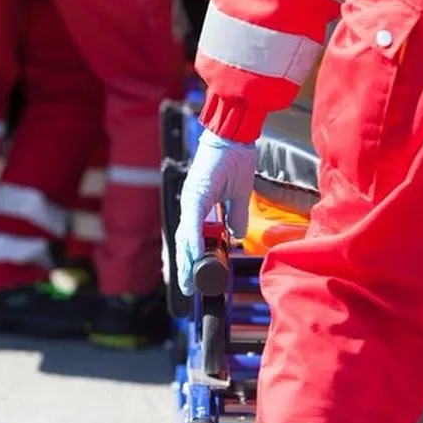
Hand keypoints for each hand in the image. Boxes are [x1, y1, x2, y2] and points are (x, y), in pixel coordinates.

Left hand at [175, 130, 257, 295]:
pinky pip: (193, 221)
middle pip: (183, 240)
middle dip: (184, 266)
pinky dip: (192, 238)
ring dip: (186, 258)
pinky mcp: (196, 192)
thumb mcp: (238, 195)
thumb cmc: (236, 158)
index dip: (190, 257)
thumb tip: (236, 235)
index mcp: (200, 204)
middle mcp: (192, 203)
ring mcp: (192, 198)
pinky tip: (193, 254)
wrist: (235, 135)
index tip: (191, 277)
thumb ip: (235, 216)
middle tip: (185, 288)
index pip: (191, 236)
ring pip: (185, 234)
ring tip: (186, 279)